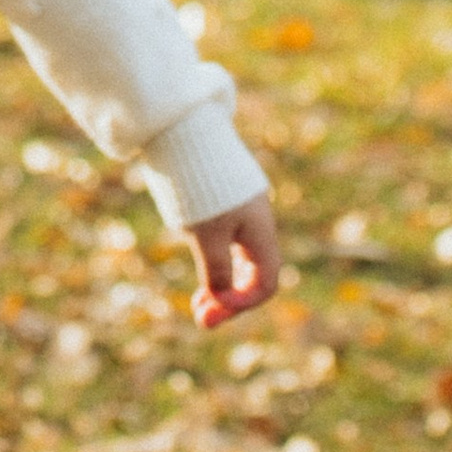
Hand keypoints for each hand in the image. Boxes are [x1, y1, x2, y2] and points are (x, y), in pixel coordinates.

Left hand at [188, 196, 280, 328]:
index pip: (266, 283)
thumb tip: (221, 300)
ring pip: (239, 262)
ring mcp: (241, 215)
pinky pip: (228, 246)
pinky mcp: (223, 207)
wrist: (186, 134)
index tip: (212, 310)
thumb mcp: (207, 235)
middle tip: (199, 316)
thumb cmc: (199, 186)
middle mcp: (256, 225)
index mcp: (261, 232)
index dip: (242, 303)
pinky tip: (200, 270)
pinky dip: (215, 264)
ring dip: (220, 285)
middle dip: (229, 300)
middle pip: (253, 276)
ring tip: (197, 302)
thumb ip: (217, 270)